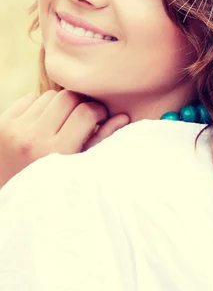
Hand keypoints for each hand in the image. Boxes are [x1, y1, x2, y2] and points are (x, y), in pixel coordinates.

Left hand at [0, 90, 129, 187]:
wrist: (12, 195)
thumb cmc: (54, 185)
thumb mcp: (80, 168)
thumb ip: (102, 141)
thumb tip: (123, 116)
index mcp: (56, 152)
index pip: (86, 112)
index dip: (98, 112)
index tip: (100, 119)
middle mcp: (32, 139)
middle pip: (68, 97)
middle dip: (80, 104)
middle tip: (82, 119)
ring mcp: (14, 130)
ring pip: (49, 96)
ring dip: (60, 106)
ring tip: (61, 124)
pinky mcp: (2, 124)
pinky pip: (29, 98)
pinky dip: (39, 107)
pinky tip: (42, 125)